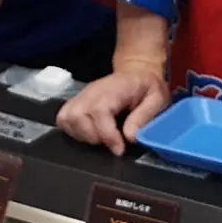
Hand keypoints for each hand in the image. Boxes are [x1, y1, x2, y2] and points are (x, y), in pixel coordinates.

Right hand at [56, 63, 170, 156]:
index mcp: (113, 89)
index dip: (107, 134)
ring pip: (67, 119)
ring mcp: (80, 97)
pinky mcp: (75, 103)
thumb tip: (129, 137)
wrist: (136, 73)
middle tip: (112, 143)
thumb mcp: (157, 99)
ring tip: (101, 139)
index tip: (119, 149)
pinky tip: (89, 134)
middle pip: (78, 117)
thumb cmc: (147, 87)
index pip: (99, 111)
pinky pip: (63, 119)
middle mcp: (91, 92)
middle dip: (94, 137)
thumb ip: (144, 116)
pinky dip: (73, 131)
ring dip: (83, 135)